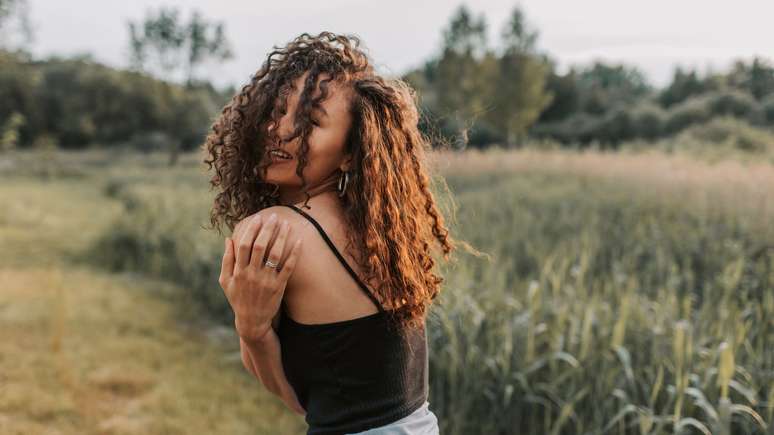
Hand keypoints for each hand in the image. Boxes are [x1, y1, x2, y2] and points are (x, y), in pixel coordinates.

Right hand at [219, 213, 302, 341]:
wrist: (252, 321)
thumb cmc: (237, 298)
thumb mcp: (225, 281)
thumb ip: (226, 260)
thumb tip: (228, 239)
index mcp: (238, 271)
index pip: (245, 245)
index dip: (252, 229)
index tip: (258, 218)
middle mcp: (251, 274)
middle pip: (260, 246)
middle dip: (268, 229)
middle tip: (274, 216)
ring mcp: (266, 281)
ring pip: (275, 254)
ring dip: (282, 237)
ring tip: (287, 224)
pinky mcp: (278, 287)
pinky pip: (288, 268)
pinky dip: (294, 254)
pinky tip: (299, 242)